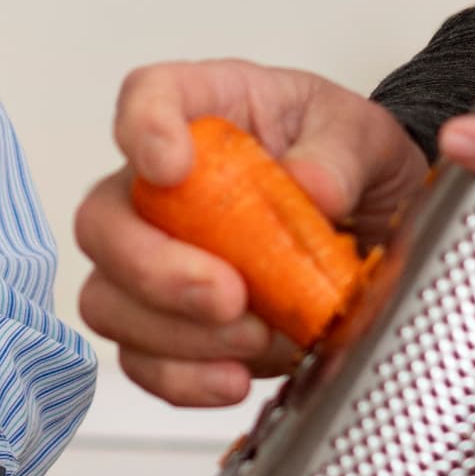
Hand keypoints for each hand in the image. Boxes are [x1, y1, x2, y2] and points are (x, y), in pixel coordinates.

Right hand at [75, 61, 431, 408]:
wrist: (371, 223)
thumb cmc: (343, 161)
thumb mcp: (363, 136)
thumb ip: (339, 155)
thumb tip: (312, 188)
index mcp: (205, 111)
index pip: (146, 97)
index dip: (142, 130)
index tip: (171, 166)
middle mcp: (159, 185)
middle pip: (103, 220)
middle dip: (155, 269)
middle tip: (228, 293)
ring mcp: (152, 258)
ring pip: (109, 301)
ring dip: (176, 334)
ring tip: (257, 336)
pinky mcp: (167, 325)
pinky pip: (141, 361)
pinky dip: (184, 378)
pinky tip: (235, 377)